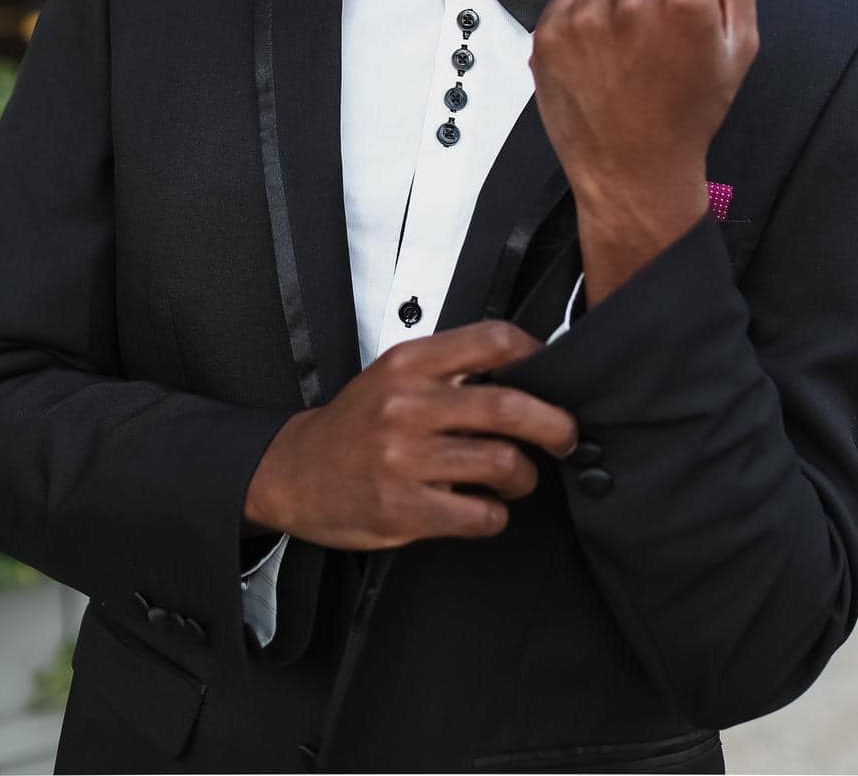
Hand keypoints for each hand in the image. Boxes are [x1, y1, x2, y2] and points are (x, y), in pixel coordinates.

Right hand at [243, 321, 577, 546]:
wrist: (292, 471)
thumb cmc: (353, 425)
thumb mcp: (393, 375)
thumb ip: (448, 369)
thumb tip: (523, 373)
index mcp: (409, 363)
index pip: (492, 341)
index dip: (536, 354)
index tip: (552, 371)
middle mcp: (408, 404)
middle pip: (509, 407)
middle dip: (554, 425)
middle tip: (565, 436)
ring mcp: (404, 458)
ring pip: (501, 463)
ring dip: (524, 476)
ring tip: (517, 478)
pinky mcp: (403, 508)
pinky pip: (478, 515)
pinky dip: (495, 515)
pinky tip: (485, 510)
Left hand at [529, 0, 757, 305]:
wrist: (634, 171)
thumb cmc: (691, 110)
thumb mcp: (739, 43)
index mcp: (688, 2)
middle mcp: (633, 4)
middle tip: (664, 7)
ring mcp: (585, 19)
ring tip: (634, 31)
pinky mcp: (550, 34)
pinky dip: (588, 6)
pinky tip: (606, 44)